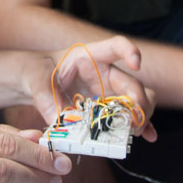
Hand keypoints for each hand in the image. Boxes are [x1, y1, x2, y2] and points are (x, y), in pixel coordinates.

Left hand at [22, 37, 156, 142]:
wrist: (35, 83)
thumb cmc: (37, 72)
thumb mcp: (34, 79)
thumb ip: (44, 96)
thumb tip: (57, 121)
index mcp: (88, 56)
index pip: (115, 46)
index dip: (129, 51)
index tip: (137, 64)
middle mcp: (104, 73)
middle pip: (132, 83)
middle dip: (139, 101)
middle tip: (134, 121)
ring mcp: (108, 91)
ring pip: (138, 100)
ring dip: (140, 116)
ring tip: (134, 132)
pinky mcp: (107, 108)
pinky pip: (129, 116)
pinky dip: (138, 126)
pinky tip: (147, 136)